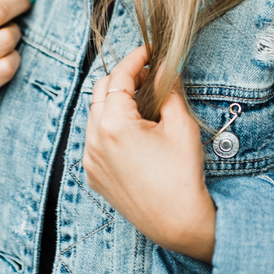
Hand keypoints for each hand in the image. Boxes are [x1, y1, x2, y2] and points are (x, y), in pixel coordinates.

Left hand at [83, 45, 216, 262]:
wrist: (178, 222)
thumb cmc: (183, 175)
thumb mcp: (181, 126)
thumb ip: (168, 90)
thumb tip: (163, 68)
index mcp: (114, 126)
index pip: (118, 78)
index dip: (134, 60)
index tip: (149, 51)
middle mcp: (94, 142)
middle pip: (99, 92)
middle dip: (122, 78)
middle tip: (148, 74)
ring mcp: (90, 161)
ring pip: (94, 115)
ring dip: (114, 102)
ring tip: (143, 100)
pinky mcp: (94, 176)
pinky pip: (94, 140)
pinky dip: (109, 126)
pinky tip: (134, 129)